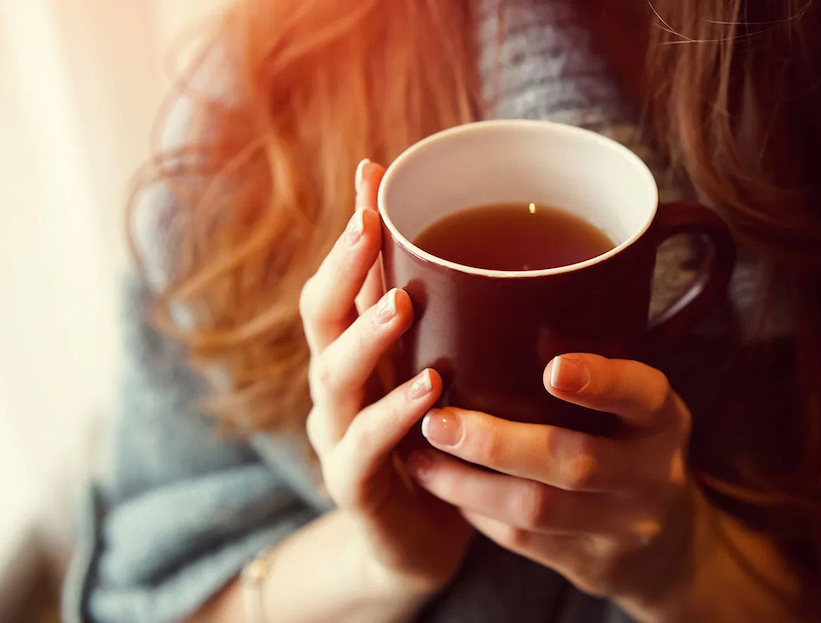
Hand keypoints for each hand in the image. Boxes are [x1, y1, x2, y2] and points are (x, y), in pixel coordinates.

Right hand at [299, 160, 471, 597]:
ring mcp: (337, 435)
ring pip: (333, 376)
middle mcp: (337, 386)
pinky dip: (394, 415)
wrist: (421, 536)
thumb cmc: (435, 441)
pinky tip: (430, 391)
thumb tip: (498, 255)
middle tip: (372, 225)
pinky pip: (364, 447)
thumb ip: (448, 323)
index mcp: (355, 353)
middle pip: (319, 316)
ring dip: (366, 336)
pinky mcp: (354, 485)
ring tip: (401, 302)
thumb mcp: (437, 372)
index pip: (340, 279)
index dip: (350, 230)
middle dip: (344, 267)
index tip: (373, 173)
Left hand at [407, 353, 693, 608]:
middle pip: (574, 462)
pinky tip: (444, 486)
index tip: (552, 368)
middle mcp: (651, 474)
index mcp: (663, 420)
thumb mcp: (633, 406)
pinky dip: (476, 511)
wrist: (665, 547)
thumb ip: (592, 368)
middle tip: (438, 419)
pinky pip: (523, 540)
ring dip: (469, 483)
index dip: (601, 382)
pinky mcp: (589, 563)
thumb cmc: (629, 444)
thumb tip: (491, 304)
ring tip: (422, 456)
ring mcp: (622, 526)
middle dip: (497, 442)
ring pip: (537, 509)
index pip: (643, 395)